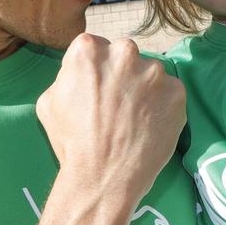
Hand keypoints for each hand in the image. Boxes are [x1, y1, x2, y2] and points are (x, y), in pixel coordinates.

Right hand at [35, 35, 184, 202]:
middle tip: (116, 104)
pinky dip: (163, 106)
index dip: (97, 70)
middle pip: (125, 55)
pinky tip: (149, 125)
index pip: (96, 47)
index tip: (97, 89)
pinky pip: (170, 92)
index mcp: (88, 49)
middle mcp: (124, 52)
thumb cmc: (72, 142)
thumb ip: (67, 76)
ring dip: (144, 89)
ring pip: (150, 73)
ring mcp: (154, 71)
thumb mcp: (49, 101)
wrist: (103, 177)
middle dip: (122, 74)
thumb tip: (79, 72)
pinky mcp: (176, 91)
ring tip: (133, 120)